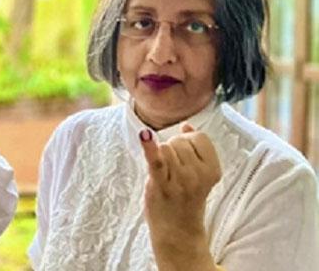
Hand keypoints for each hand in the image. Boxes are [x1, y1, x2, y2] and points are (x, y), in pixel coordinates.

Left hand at [140, 124, 220, 270]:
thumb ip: (195, 149)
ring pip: (165, 147)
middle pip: (179, 141)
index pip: (198, 137)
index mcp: (212, 169)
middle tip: (174, 171)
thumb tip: (187, 126)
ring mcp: (180, 180)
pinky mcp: (161, 184)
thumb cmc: (186, 199)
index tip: (186, 156)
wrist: (178, 231)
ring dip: (161, 156)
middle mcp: (198, 174)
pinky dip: (149, 146)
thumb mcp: (199, 174)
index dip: (188, 141)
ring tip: (165, 174)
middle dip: (173, 149)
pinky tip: (144, 135)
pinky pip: (155, 160)